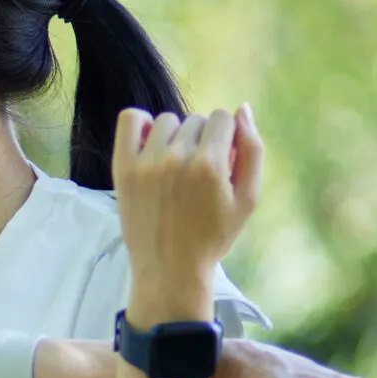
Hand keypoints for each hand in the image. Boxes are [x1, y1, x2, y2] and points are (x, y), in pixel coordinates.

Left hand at [112, 103, 262, 320]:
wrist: (170, 269)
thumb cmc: (214, 236)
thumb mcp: (248, 198)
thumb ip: (253, 150)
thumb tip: (242, 108)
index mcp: (211, 165)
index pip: (223, 118)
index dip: (227, 138)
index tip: (222, 162)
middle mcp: (177, 159)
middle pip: (197, 120)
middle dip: (203, 141)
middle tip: (198, 174)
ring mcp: (147, 163)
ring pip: (168, 121)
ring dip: (176, 136)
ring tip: (176, 166)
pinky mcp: (123, 168)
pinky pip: (131, 119)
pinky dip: (142, 124)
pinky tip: (151, 145)